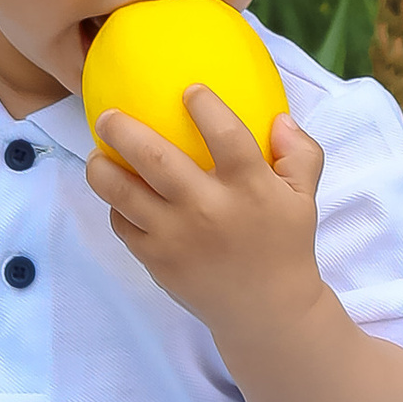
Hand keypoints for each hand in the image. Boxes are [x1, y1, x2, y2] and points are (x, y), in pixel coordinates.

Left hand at [85, 88, 326, 335]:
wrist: (267, 311)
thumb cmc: (284, 245)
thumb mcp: (305, 198)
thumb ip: (300, 153)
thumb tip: (280, 119)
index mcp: (250, 188)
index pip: (224, 133)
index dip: (203, 105)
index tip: (188, 90)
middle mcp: (208, 209)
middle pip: (154, 158)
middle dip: (122, 129)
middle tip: (108, 115)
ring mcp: (177, 237)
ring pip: (123, 192)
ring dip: (101, 167)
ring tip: (97, 153)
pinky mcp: (157, 261)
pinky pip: (122, 224)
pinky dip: (115, 205)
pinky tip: (118, 193)